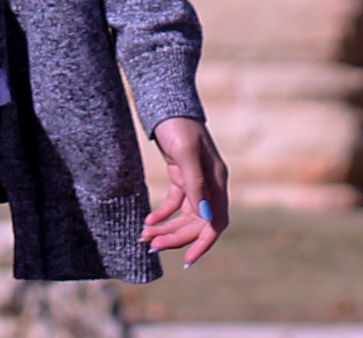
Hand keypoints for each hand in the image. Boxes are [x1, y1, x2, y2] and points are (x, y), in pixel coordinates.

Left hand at [143, 115, 227, 267]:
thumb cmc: (179, 125)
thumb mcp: (187, 153)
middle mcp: (210, 185)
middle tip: (152, 247)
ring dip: (167, 228)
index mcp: (217, 182)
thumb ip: (195, 184)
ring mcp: (196, 182)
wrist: (167, 104)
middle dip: (176, 237)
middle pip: (197, 223)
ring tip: (145, 237)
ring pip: (185, 216)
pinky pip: (174, 204)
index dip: (203, 242)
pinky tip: (148, 220)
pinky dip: (162, 214)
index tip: (187, 258)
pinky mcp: (181, 176)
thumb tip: (204, 215)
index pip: (216, 222)